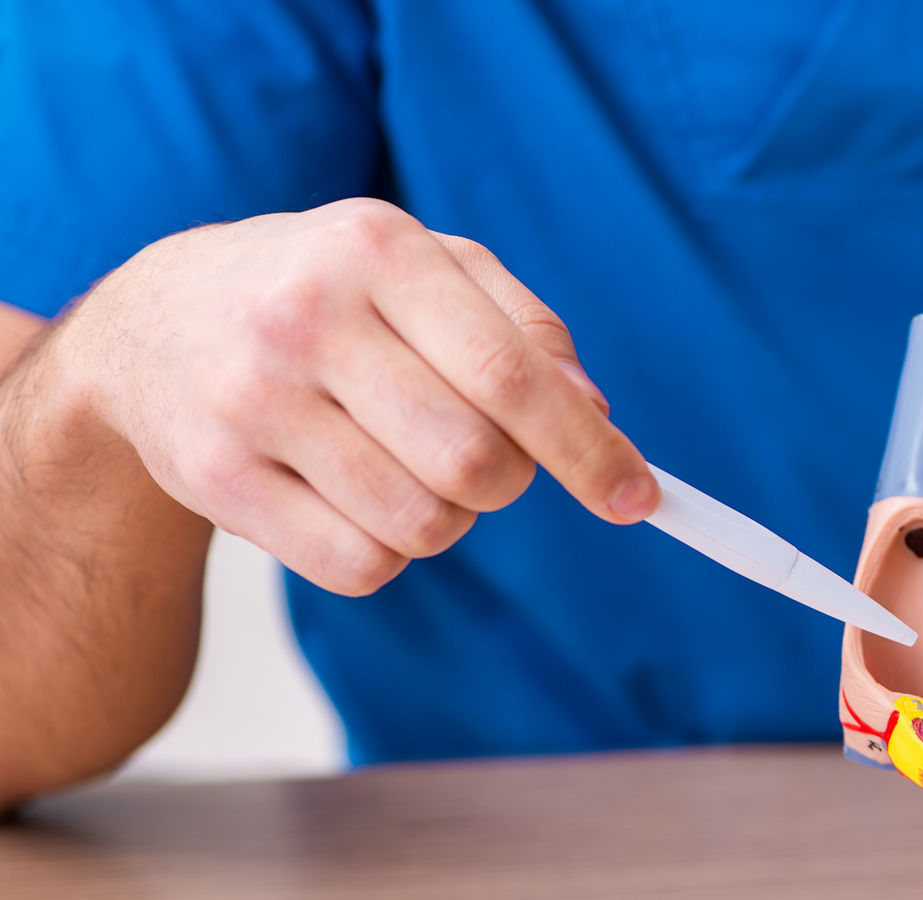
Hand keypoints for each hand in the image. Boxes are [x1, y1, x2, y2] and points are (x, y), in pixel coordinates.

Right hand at [53, 198, 657, 594]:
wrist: (155, 320)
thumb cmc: (328, 292)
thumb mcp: (427, 266)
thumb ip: (524, 328)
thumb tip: (595, 414)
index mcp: (378, 252)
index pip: (511, 376)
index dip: (587, 450)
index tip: (639, 498)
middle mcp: (306, 319)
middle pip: (474, 464)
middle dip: (510, 481)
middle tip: (489, 460)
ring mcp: (250, 403)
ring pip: (422, 525)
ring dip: (447, 517)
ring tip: (405, 464)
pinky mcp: (216, 479)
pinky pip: (359, 567)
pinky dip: (387, 552)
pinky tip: (355, 496)